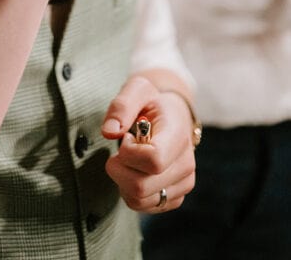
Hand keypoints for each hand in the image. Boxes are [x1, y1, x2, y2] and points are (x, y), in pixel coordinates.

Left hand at [101, 76, 195, 212]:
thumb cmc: (152, 101)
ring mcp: (183, 184)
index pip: (153, 160)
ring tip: (129, 158)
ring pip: (139, 199)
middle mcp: (186, 164)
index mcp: (178, 136)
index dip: (129, 152)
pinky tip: (134, 171)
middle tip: (121, 148)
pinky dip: (129, 191)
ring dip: (122, 180)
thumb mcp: (137, 89)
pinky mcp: (175, 198)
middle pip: (141, 186)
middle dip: (118, 168)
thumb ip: (121, 106)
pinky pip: (142, 206)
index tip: (126, 137)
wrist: (173, 115)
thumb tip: (109, 132)